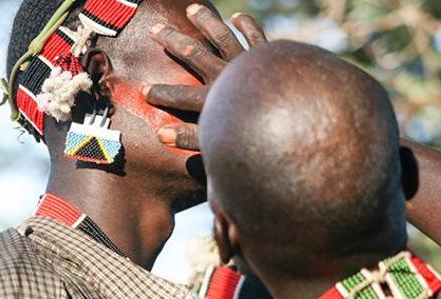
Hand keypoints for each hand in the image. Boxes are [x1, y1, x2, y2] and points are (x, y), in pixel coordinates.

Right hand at [143, 4, 265, 149]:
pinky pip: (256, 37)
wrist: (298, 121)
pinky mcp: (268, 57)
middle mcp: (228, 76)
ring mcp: (248, 63)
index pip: (179, 97)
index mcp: (216, 99)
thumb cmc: (259, 140)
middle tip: (154, 29)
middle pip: (195, 54)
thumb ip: (190, 138)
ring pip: (223, 37)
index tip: (142, 90)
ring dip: (206, 22)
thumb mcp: (219, 143)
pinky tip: (237, 18)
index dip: (160, 93)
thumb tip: (160, 135)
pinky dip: (247, 26)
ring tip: (192, 9)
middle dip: (172, 41)